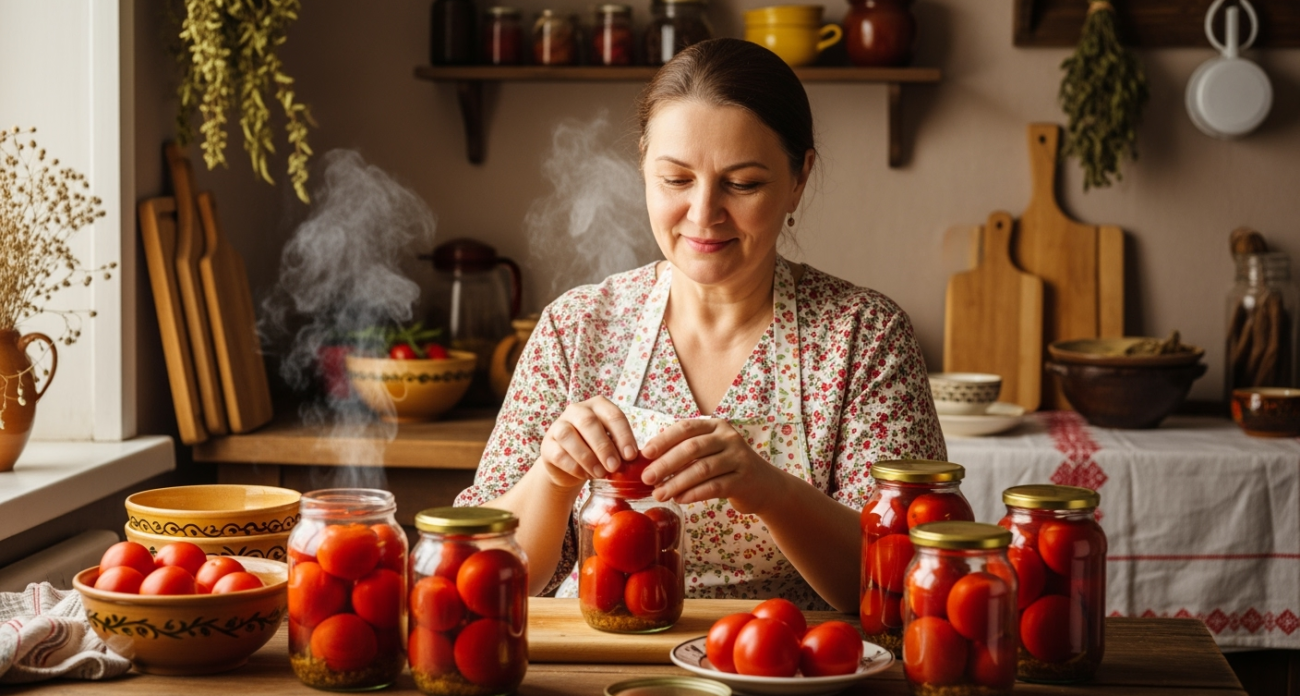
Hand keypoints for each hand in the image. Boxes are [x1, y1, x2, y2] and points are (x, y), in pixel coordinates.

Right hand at [537, 397, 639, 489]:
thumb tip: (635, 460)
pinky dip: (574, 466)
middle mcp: (576, 410)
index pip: (613, 415)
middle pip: (589, 423)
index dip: (623, 435)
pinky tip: (585, 475)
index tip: (631, 456)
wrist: (570, 466)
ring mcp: (558, 426)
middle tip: (615, 467)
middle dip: (604, 446)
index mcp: (598, 406)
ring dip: (587, 457)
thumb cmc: (597, 451)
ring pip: (569, 436)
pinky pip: (559, 454)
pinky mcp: (547, 445)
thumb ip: (620, 448)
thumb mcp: (612, 445)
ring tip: (600, 474)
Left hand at [640, 419, 786, 513]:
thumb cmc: (727, 467)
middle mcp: (729, 438)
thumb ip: (685, 451)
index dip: (663, 440)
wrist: (764, 485)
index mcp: (716, 426)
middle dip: (666, 464)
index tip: (645, 454)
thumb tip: (648, 462)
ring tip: (660, 494)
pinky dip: (694, 493)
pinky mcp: (744, 480)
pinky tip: (680, 499)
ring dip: (677, 483)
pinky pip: (714, 487)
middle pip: (692, 448)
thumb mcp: (710, 451)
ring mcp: (738, 458)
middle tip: (647, 478)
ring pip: (702, 469)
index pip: (686, 428)